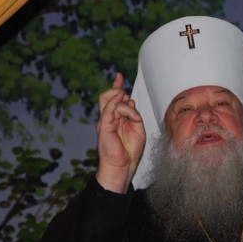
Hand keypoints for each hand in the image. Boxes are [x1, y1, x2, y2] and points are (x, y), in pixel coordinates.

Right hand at [95, 72, 145, 192]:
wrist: (123, 166)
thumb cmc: (130, 151)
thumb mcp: (138, 129)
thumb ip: (134, 114)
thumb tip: (130, 101)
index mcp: (116, 118)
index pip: (114, 98)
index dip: (116, 86)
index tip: (119, 76)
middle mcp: (109, 118)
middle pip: (108, 96)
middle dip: (117, 89)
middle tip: (127, 98)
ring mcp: (105, 121)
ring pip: (109, 100)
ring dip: (124, 102)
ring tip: (134, 114)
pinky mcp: (104, 126)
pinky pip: (108, 109)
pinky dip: (116, 103)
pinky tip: (122, 100)